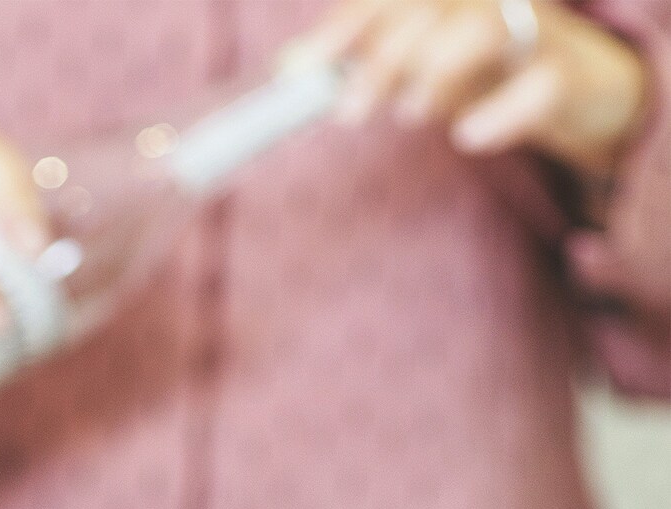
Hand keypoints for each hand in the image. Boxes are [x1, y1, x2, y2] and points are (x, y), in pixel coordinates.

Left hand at [312, 0, 647, 175]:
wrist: (579, 88)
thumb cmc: (482, 70)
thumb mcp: (417, 60)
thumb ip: (360, 58)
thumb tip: (289, 65)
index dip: (345, 28)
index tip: (302, 69)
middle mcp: (491, 0)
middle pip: (432, 9)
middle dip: (383, 59)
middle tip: (350, 111)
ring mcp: (536, 32)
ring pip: (486, 29)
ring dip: (437, 71)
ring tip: (410, 113)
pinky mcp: (568, 76)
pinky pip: (539, 86)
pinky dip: (501, 112)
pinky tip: (469, 136)